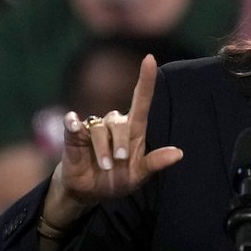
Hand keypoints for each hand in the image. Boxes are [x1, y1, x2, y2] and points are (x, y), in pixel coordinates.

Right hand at [44, 55, 182, 223]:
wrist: (90, 191)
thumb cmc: (118, 180)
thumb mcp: (139, 175)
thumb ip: (155, 163)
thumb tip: (178, 153)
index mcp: (134, 130)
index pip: (141, 100)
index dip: (145, 80)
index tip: (150, 59)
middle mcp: (115, 125)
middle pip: (119, 122)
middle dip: (119, 143)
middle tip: (118, 162)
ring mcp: (94, 128)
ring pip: (98, 128)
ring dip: (102, 148)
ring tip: (105, 167)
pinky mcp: (74, 135)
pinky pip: (73, 124)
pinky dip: (72, 123)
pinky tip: (72, 124)